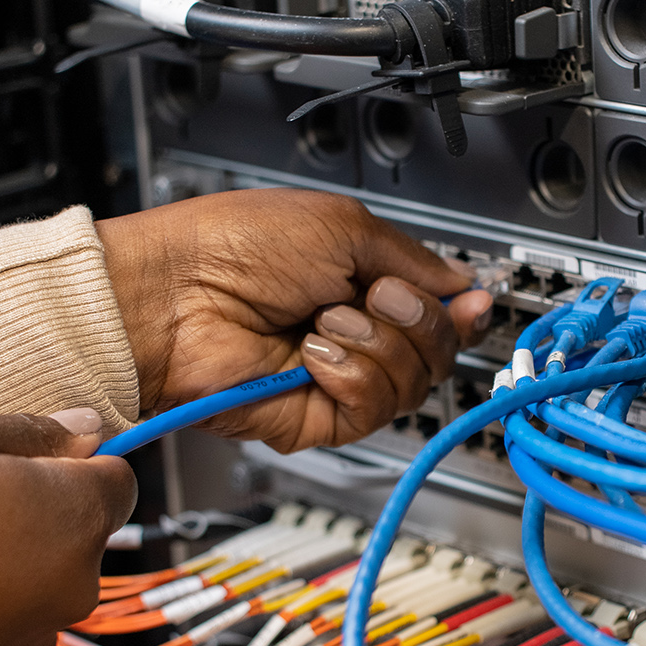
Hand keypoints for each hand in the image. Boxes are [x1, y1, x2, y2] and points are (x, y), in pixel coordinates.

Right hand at [0, 408, 135, 645]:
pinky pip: (3, 615)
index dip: (73, 456)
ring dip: (0, 553)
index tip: (22, 452)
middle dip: (30, 504)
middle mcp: (78, 580)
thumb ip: (24, 428)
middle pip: (77, 525)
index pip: (119, 474)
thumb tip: (81, 428)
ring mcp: (42, 631)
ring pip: (38, 572)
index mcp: (77, 515)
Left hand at [98, 188, 494, 452]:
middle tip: (373, 295)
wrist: (174, 294)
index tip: (471, 301)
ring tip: (324, 321)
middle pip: (439, 351)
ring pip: (413, 383)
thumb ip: (415, 260)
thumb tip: (466, 285)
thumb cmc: (234, 247)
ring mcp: (338, 378)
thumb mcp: (343, 227)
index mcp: (363, 283)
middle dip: (417, 320)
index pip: (440, 311)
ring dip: (375, 345)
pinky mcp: (318, 418)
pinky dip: (350, 377)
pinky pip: (373, 410)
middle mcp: (357, 333)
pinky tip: (313, 356)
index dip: (460, 310)